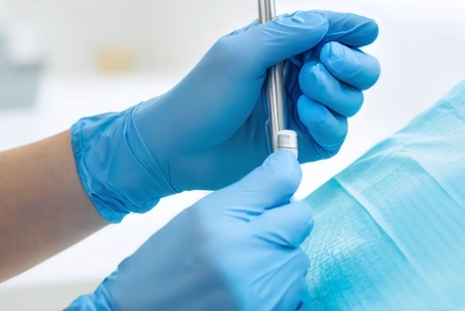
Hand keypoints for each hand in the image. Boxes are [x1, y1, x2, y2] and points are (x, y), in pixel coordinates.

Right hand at [68, 152, 311, 310]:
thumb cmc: (165, 265)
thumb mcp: (198, 215)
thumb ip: (245, 193)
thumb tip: (288, 171)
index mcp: (222, 222)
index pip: (282, 181)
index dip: (283, 175)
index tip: (278, 176)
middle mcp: (247, 257)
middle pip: (300, 218)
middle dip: (282, 220)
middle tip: (254, 229)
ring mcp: (262, 293)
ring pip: (299, 256)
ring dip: (280, 256)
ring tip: (245, 264)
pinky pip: (295, 289)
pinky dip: (278, 285)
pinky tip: (250, 286)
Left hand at [72, 10, 378, 220]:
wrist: (177, 147)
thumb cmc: (201, 94)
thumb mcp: (239, 53)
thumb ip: (284, 34)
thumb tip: (325, 20)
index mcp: (285, 46)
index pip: (333, 32)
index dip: (353, 29)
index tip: (366, 30)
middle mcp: (301, 76)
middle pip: (357, 68)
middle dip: (351, 64)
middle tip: (322, 63)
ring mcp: (304, 110)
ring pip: (351, 100)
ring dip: (335, 93)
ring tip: (304, 92)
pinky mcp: (304, 143)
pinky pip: (338, 134)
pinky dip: (328, 123)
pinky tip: (304, 117)